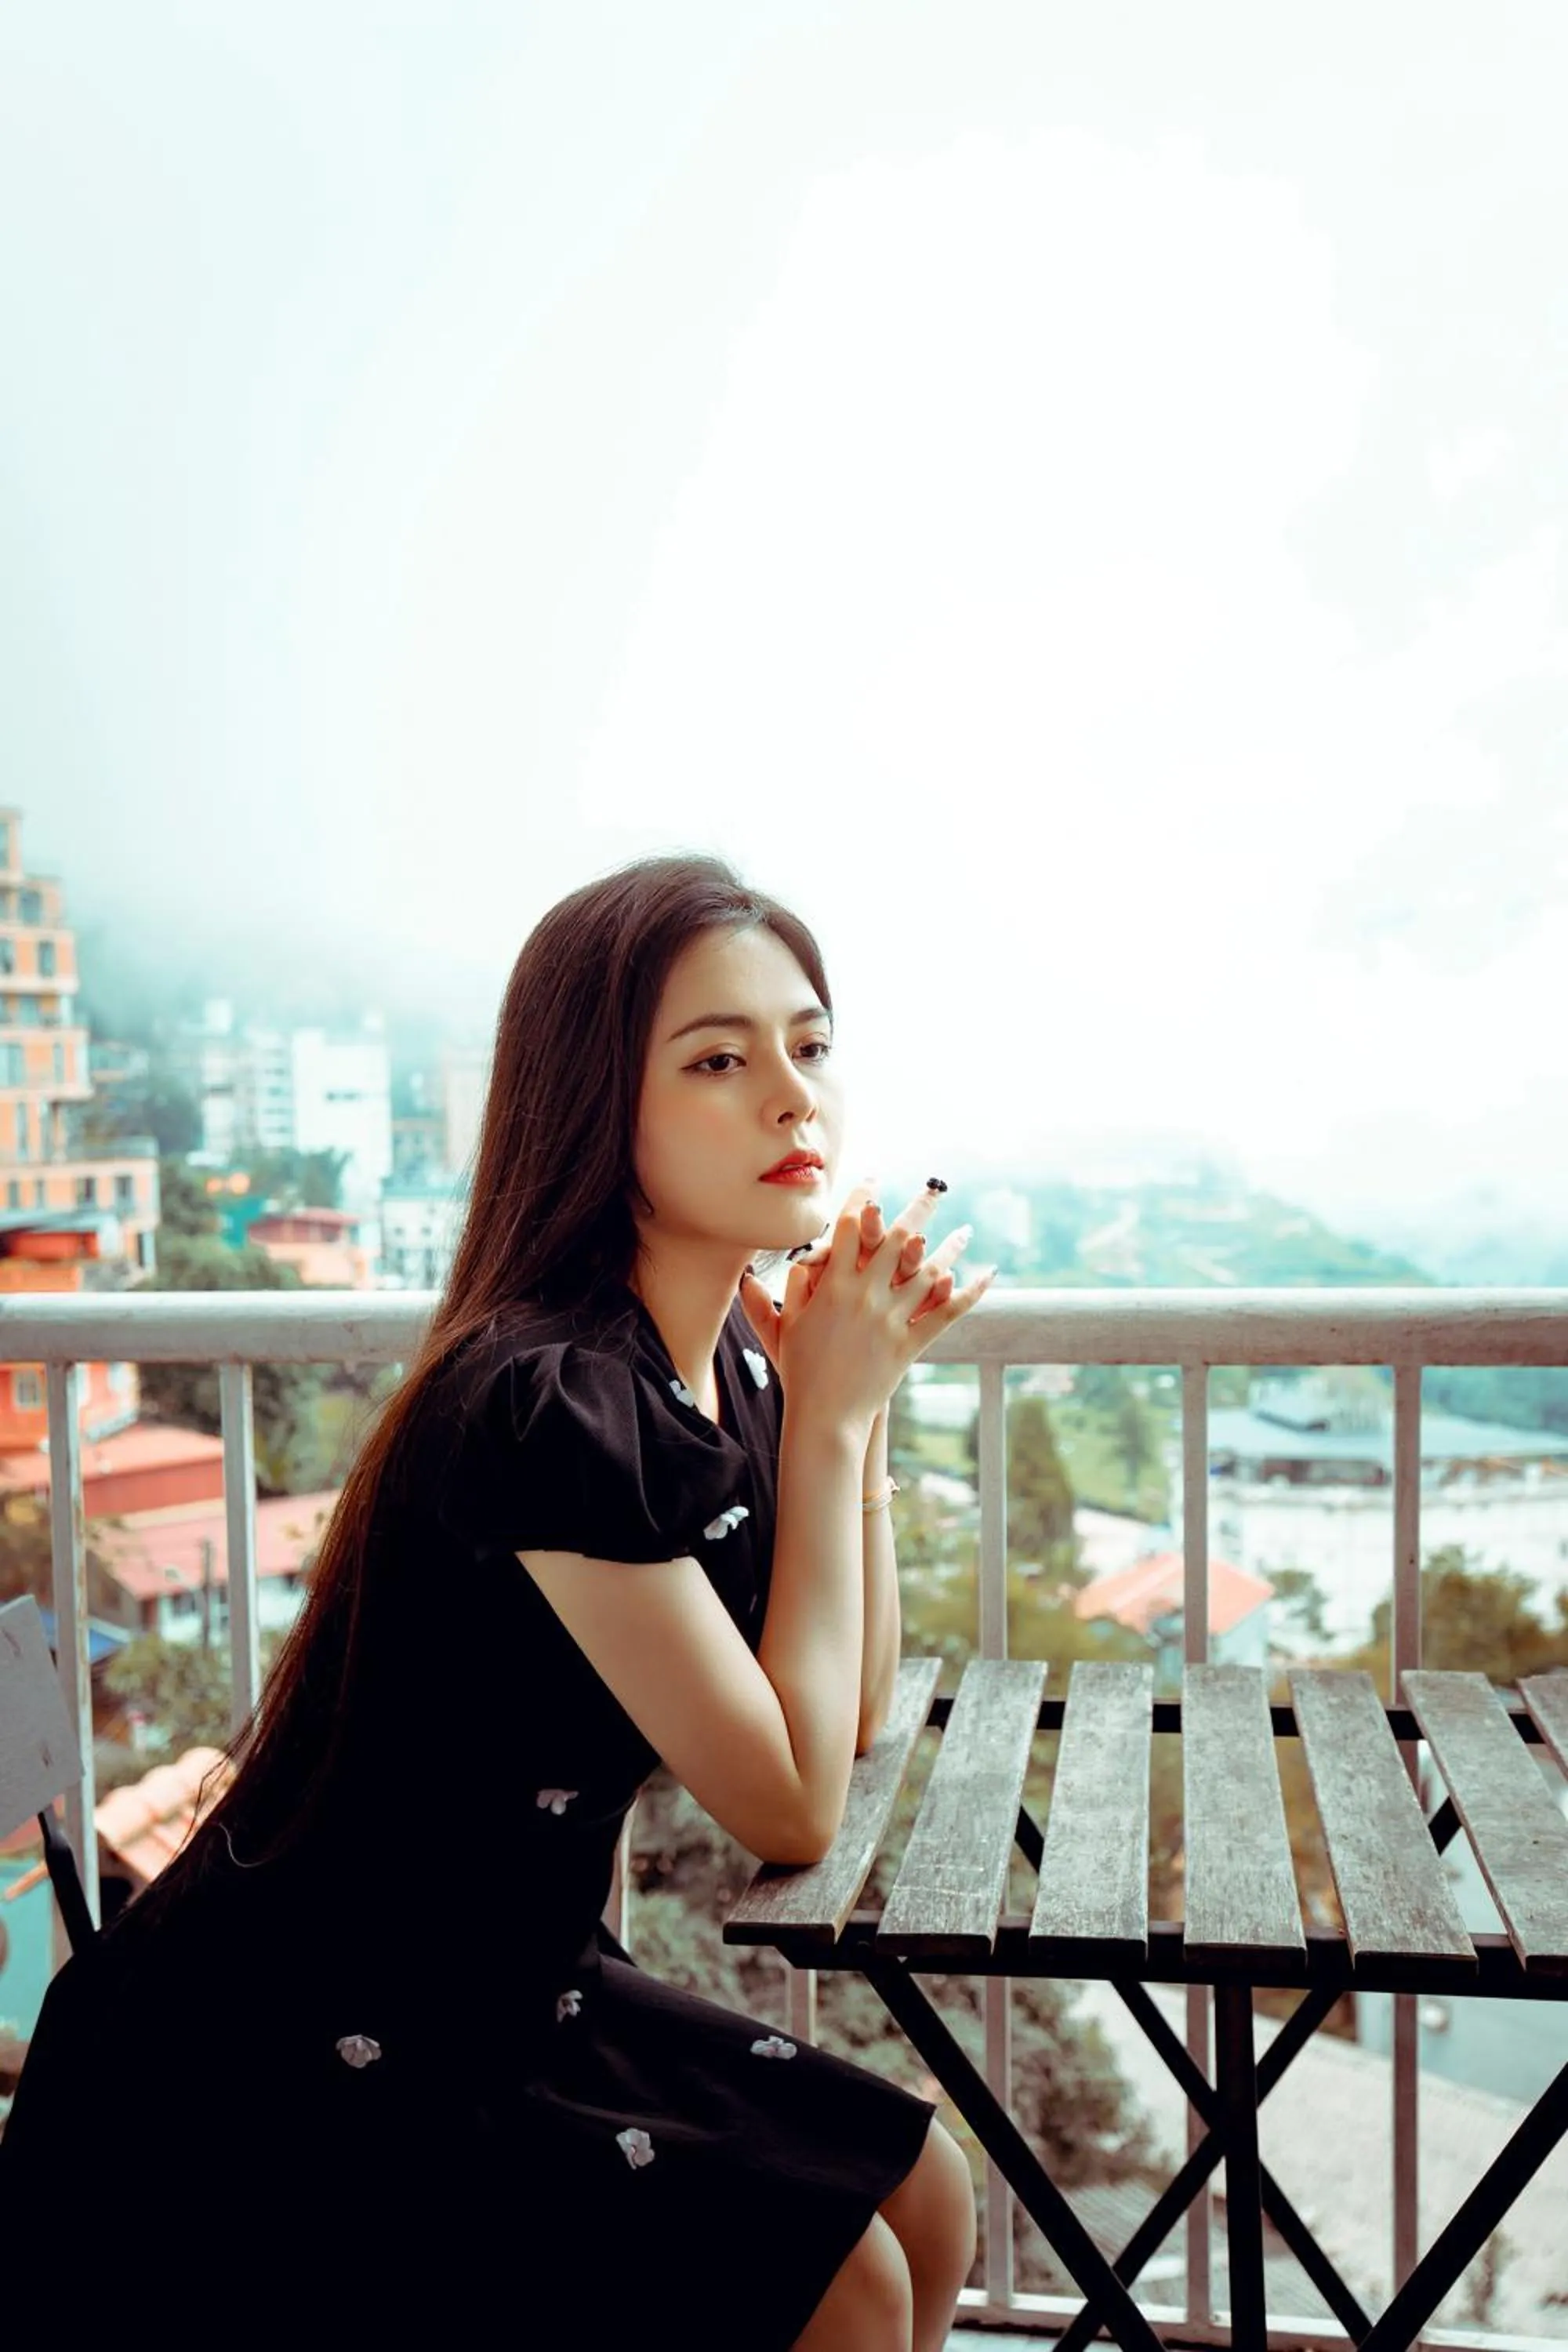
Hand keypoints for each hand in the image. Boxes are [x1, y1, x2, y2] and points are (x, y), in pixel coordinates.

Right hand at [739, 1180, 995, 1416]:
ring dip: (950, 1247)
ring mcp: (891, 1318)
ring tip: (965, 1229)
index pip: (847, 1229)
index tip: (873, 1181)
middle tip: (935, 1188)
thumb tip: (751, 1275)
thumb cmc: (799, 1372)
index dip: (860, 1200)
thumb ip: (771, 1298)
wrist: (825, 1415)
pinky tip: (986, 1275)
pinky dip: (970, 1293)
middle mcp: (865, 1295)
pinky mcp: (910, 1342)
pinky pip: (947, 1313)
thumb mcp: (781, 1330)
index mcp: (832, 1286)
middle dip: (918, 1209)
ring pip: (928, 1271)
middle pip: (896, 1239)